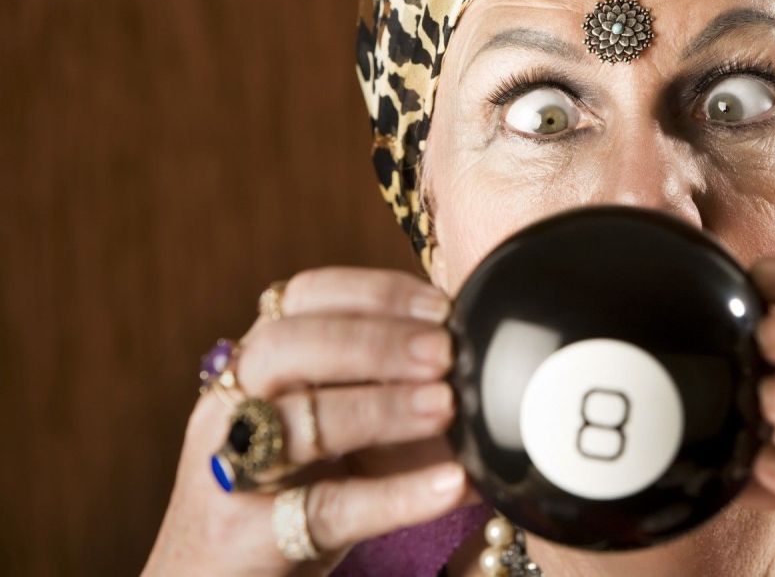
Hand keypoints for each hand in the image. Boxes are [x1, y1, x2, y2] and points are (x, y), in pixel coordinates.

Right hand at [143, 268, 474, 576]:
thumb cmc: (287, 497)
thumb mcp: (335, 436)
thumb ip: (392, 397)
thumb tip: (488, 380)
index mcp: (257, 365)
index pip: (302, 298)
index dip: (373, 292)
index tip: (440, 306)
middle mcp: (232, 406)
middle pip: (288, 347)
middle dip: (373, 341)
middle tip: (444, 352)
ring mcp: (230, 472)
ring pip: (298, 423)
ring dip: (380, 408)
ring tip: (447, 406)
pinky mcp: (246, 538)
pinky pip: (323, 509)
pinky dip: (393, 496)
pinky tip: (449, 485)